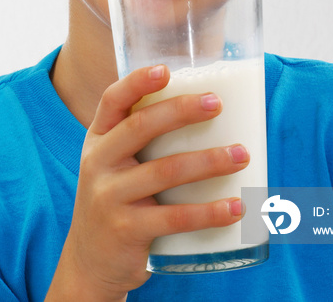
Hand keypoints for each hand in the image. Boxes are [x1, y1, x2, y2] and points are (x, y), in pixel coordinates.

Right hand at [46, 64, 249, 301]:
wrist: (90, 261)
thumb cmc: (116, 196)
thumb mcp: (114, 161)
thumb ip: (142, 135)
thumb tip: (206, 105)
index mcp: (98, 138)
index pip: (113, 101)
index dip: (137, 83)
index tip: (166, 70)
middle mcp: (98, 162)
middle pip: (140, 127)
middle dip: (181, 111)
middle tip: (217, 104)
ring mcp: (110, 197)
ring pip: (166, 171)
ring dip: (209, 161)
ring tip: (242, 155)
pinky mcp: (127, 231)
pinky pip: (174, 218)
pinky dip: (209, 212)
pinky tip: (235, 207)